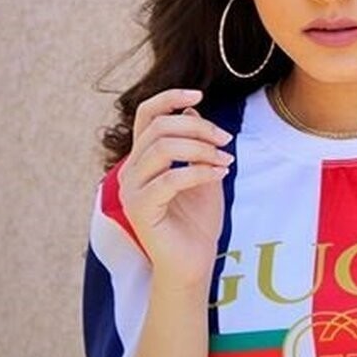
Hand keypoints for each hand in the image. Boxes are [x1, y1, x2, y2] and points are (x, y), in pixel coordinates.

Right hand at [117, 88, 232, 288]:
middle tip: (226, 140)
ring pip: (162, 149)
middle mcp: (131, 170)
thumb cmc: (198, 220)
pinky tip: (221, 173)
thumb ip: (197, 143)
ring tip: (225, 159)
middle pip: (158, 127)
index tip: (199, 94)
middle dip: (197, 127)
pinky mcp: (140, 209)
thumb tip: (192, 109)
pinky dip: (200, 172)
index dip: (169, 98)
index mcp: (144, 158)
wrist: (195, 261)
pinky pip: (169, 179)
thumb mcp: (204, 172)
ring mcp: (132, 190)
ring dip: (201, 149)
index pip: (145, 114)